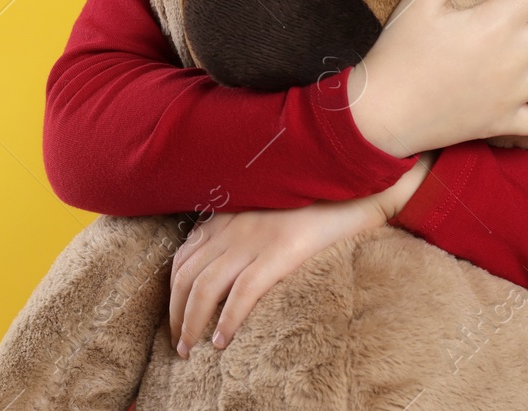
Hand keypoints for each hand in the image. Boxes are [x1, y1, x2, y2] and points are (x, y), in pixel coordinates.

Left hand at [167, 154, 436, 357]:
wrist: (354, 178)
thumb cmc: (316, 196)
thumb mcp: (269, 205)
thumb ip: (246, 224)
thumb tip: (233, 258)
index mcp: (228, 214)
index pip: (183, 256)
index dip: (173, 291)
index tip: (176, 316)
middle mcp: (232, 225)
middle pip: (185, 275)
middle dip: (175, 313)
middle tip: (179, 343)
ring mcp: (254, 237)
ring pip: (204, 287)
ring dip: (191, 323)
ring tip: (192, 349)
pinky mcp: (280, 250)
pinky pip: (242, 292)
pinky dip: (228, 319)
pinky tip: (223, 340)